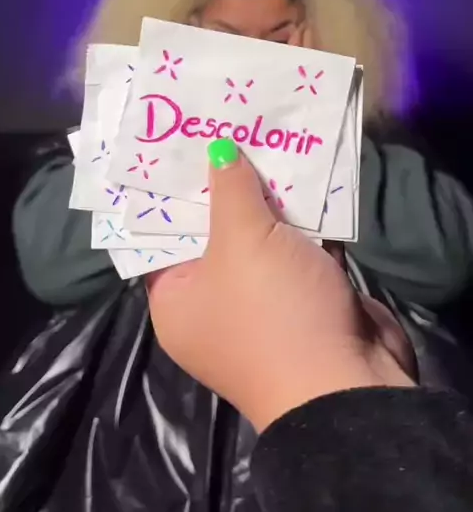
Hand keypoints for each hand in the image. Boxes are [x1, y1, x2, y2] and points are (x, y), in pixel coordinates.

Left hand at [146, 140, 414, 432]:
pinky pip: (299, 250)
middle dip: (227, 184)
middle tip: (229, 127)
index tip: (181, 143)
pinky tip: (309, 172)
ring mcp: (263, 304)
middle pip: (213, 232)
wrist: (350, 384)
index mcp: (177, 301)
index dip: (173, 190)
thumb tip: (218, 149)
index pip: (162, 237)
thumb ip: (229, 190)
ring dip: (271, 197)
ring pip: (261, 238)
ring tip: (269, 136)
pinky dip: (306, 219)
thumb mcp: (242, 242)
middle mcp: (213, 305)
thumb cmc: (274, 312)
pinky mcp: (306, 300)